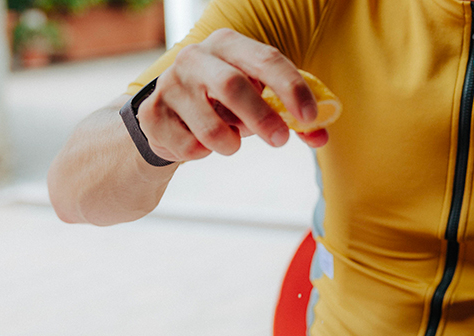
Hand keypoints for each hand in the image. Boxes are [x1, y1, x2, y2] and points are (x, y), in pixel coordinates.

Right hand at [137, 28, 326, 162]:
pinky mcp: (152, 114)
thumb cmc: (223, 105)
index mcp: (228, 44)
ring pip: (210, 126)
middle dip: (262, 118)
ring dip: (230, 143)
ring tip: (232, 142)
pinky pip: (189, 146)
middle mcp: (195, 57)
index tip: (309, 118)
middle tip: (280, 141)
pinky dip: (203, 153)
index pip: (266, 59)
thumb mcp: (258, 102)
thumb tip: (321, 136)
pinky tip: (198, 142)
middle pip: (233, 86)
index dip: (291, 88)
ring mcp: (170, 84)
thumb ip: (290, 118)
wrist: (167, 118)